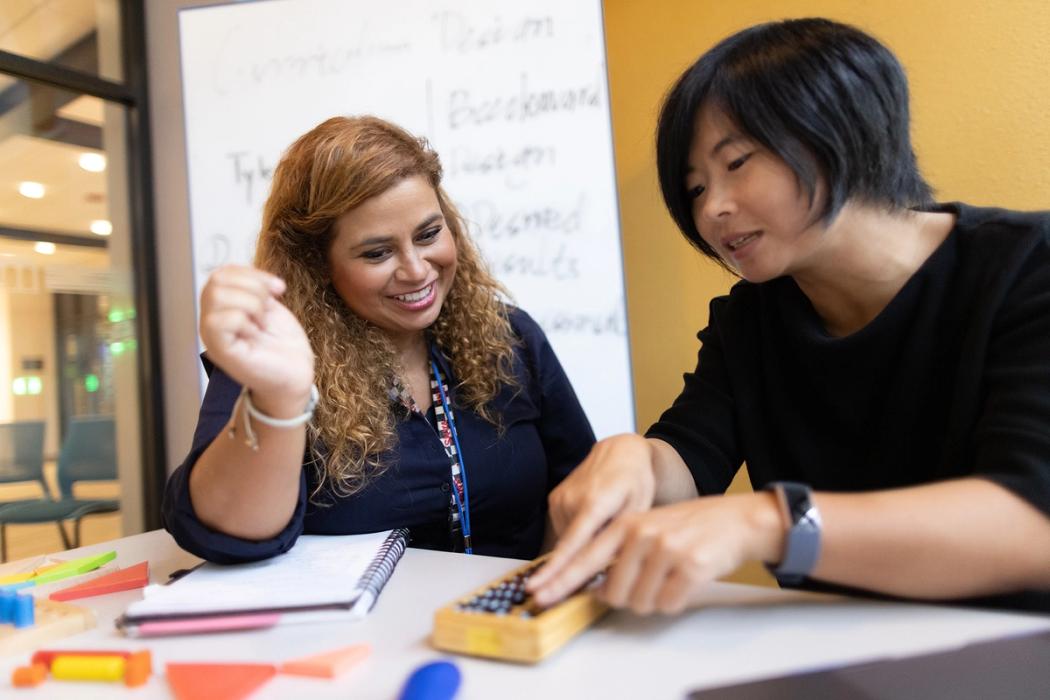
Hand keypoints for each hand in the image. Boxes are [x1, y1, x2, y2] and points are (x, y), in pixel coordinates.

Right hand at [199, 265, 314, 412]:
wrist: (295, 373)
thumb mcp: (268, 305)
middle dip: (254, 288)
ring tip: (262, 322)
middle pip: (217, 280)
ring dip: (251, 304)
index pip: (222, 273)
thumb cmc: (282, 343)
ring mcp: (212, 335)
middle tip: (268, 310)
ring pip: (218, 295)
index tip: (278, 289)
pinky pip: (219, 320)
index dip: (253, 274)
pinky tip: (254, 334)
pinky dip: (244, 321)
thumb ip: (253, 287)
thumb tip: (256, 278)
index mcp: (221, 307)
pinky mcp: (220, 350)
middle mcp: (211, 319)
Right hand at [527, 434, 656, 596]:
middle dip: (553, 575)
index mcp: (596, 502)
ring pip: (566, 540)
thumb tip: (608, 571)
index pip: (573, 542)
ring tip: (600, 537)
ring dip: (577, 552)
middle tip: (539, 599)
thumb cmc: (635, 482)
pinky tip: (590, 529)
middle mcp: (572, 499)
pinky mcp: (554, 499)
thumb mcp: (639, 510)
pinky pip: (563, 530)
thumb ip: (622, 538)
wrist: (619, 451)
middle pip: (566, 547)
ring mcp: (560, 498)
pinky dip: (574, 539)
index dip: (557, 568)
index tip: (539, 586)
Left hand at [535, 493, 783, 613]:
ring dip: (656, 600)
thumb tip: (597, 589)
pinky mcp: (690, 565)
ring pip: (642, 602)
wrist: (737, 521)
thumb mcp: (647, 528)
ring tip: (672, 576)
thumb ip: (619, 553)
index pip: (583, 557)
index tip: (538, 596)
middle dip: (630, 599)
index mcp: (625, 524)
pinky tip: (687, 579)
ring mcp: (665, 549)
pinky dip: (676, 600)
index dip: (560, 581)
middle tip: (651, 582)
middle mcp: (640, 533)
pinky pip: (669, 603)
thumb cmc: (689, 529)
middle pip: (613, 593)